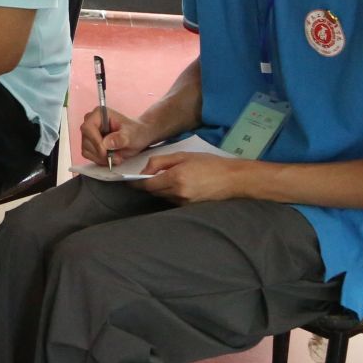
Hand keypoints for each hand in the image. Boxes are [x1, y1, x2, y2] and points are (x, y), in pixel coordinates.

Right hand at [78, 106, 159, 164]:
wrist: (139, 136)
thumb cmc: (136, 131)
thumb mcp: (132, 135)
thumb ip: (120, 138)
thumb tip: (107, 143)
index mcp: (99, 114)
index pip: (88, 128)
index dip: (95, 141)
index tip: (106, 152)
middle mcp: (90, 122)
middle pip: (86, 141)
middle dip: (101, 153)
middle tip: (117, 157)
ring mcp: (89, 133)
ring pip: (86, 150)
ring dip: (101, 158)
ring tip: (117, 157)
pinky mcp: (89, 144)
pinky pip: (88, 155)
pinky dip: (100, 160)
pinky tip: (111, 158)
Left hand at [140, 151, 254, 203]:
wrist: (233, 178)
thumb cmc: (209, 163)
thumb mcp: (183, 155)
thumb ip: (160, 162)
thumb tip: (144, 171)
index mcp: (175, 178)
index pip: (147, 185)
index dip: (136, 183)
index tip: (129, 180)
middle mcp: (178, 193)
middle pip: (153, 191)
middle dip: (149, 184)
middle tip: (151, 174)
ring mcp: (184, 202)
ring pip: (162, 196)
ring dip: (161, 188)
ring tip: (171, 177)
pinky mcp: (189, 206)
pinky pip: (173, 200)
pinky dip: (171, 193)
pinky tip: (180, 184)